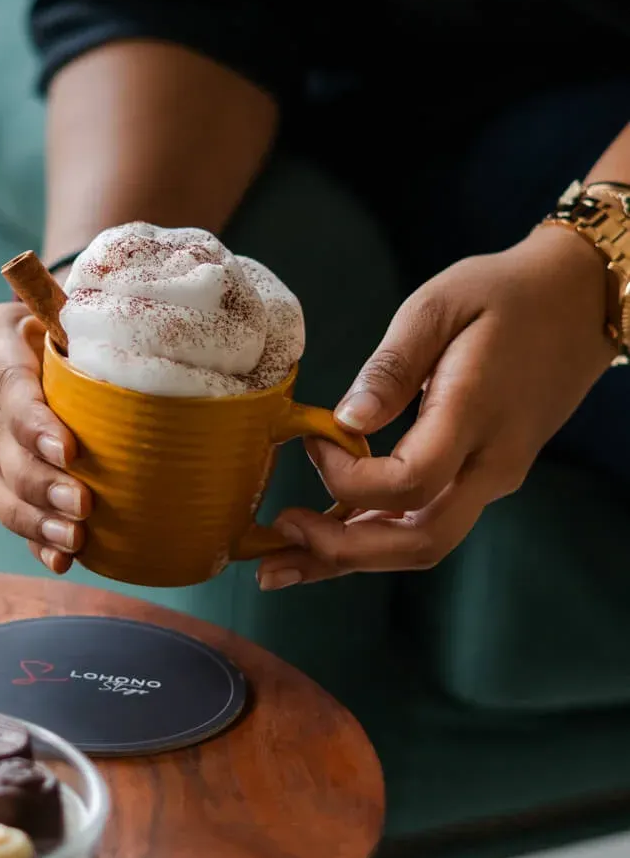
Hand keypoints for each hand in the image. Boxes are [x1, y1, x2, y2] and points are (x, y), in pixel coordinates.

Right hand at [0, 303, 90, 573]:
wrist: (60, 339)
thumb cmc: (86, 322)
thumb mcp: (90, 309)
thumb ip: (110, 324)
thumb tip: (168, 358)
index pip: (7, 383)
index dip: (33, 422)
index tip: (68, 452)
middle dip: (39, 481)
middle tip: (82, 507)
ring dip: (32, 518)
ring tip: (74, 541)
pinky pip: (3, 508)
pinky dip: (32, 537)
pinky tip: (60, 559)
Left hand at [258, 225, 613, 586]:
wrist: (579, 301)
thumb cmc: (505, 294)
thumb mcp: (440, 305)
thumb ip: (391, 366)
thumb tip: (346, 420)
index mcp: (478, 416)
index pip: (411, 484)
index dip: (351, 479)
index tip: (313, 439)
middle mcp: (493, 463)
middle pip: (421, 541)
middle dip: (344, 554)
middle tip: (279, 542)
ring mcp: (494, 477)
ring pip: (423, 542)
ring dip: (353, 558)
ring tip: (282, 563)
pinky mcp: (485, 477)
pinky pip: (428, 521)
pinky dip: (375, 537)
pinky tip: (327, 536)